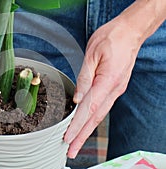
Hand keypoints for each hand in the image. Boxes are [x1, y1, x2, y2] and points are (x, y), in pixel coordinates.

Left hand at [63, 16, 142, 157]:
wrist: (130, 32)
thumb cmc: (111, 38)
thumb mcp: (92, 54)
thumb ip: (84, 78)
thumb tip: (77, 99)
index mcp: (108, 81)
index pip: (89, 109)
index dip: (77, 126)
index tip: (67, 138)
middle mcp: (114, 89)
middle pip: (95, 118)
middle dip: (82, 136)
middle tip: (70, 151)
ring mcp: (116, 90)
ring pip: (99, 115)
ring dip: (86, 130)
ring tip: (75, 142)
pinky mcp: (114, 88)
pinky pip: (102, 107)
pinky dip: (92, 119)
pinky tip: (85, 124)